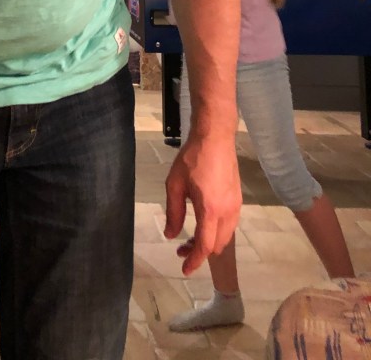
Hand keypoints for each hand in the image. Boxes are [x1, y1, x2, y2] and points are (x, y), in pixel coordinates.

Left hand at [163, 132, 241, 275]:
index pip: (205, 246)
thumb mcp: (175, 184)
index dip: (195, 261)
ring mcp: (236, 206)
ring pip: (225, 236)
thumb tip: (171, 235)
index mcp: (211, 210)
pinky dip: (216, 232)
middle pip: (217, 245)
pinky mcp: (237, 200)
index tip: (184, 270)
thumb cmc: (192, 158)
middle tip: (181, 251)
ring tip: (190, 239)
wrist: (215, 138)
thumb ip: (173, 212)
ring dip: (209, 243)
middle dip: (200, 253)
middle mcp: (227, 212)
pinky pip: (229, 225)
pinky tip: (203, 225)